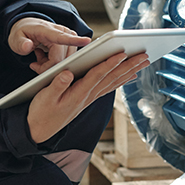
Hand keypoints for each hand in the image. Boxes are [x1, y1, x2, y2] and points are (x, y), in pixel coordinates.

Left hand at [8, 18, 91, 73]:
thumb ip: (20, 43)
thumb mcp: (15, 39)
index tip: (87, 41)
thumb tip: (27, 46)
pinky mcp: (69, 43)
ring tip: (39, 58)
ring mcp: (67, 36)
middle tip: (35, 64)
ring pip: (65, 60)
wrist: (26, 27)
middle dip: (48, 67)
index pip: (62, 37)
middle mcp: (61, 31)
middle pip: (61, 57)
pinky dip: (55, 63)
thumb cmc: (22, 33)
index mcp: (47, 30)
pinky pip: (66, 59)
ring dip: (52, 65)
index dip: (75, 40)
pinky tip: (45, 59)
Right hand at [26, 51, 149, 143]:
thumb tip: (67, 73)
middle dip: (129, 66)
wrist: (39, 130)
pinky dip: (121, 80)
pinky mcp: (88, 99)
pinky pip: (109, 87)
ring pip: (114, 81)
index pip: (97, 75)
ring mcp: (90, 98)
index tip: (122, 54)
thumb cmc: (41, 112)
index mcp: (78, 93)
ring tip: (143, 62)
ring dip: (129, 71)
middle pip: (112, 77)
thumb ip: (57, 85)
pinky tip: (130, 75)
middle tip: (145, 55)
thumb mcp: (44, 97)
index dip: (110, 64)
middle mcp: (88, 95)